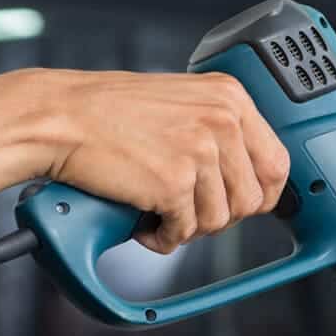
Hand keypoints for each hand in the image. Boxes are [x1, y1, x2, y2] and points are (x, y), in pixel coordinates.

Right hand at [18, 69, 289, 253]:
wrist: (58, 116)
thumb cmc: (110, 112)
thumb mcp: (183, 103)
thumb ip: (219, 132)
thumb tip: (249, 182)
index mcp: (231, 98)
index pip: (277, 164)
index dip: (261, 195)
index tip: (239, 204)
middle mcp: (222, 121)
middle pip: (251, 200)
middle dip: (220, 215)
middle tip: (186, 209)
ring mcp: (199, 151)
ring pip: (218, 221)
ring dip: (187, 227)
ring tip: (157, 210)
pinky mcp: (174, 182)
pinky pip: (184, 232)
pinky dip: (162, 237)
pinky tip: (142, 220)